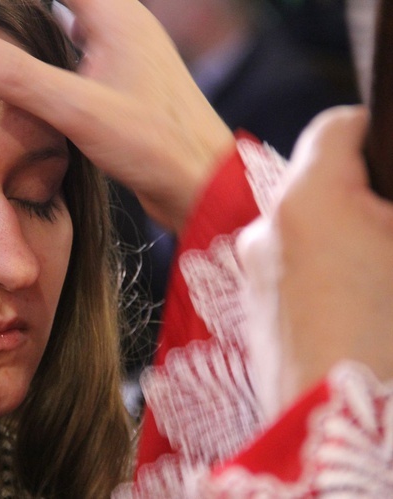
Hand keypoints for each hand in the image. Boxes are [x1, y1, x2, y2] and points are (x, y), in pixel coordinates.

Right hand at [0, 0, 233, 231]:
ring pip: (71, 27)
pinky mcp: (125, 83)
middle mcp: (123, 26)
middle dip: (25, 12)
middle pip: (65, 2)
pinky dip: (53, 60)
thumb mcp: (80, 111)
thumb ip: (21, 78)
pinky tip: (32, 81)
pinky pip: (80, 56)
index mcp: (117, 16)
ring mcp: (126, 55)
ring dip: (38, 31)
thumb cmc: (155, 145)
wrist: (202, 184)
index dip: (19, 1)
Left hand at [238, 106, 392, 416]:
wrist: (331, 419)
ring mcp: (252, 266)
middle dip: (359, 193)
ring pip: (301, 224)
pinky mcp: (250, 301)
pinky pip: (287, 262)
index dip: (374, 131)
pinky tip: (348, 297)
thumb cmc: (385, 333)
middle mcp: (266, 225)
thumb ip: (387, 205)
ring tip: (373, 269)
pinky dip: (315, 266)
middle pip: (317, 180)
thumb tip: (380, 201)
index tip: (392, 153)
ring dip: (336, 232)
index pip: (336, 128)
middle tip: (387, 225)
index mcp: (309, 198)